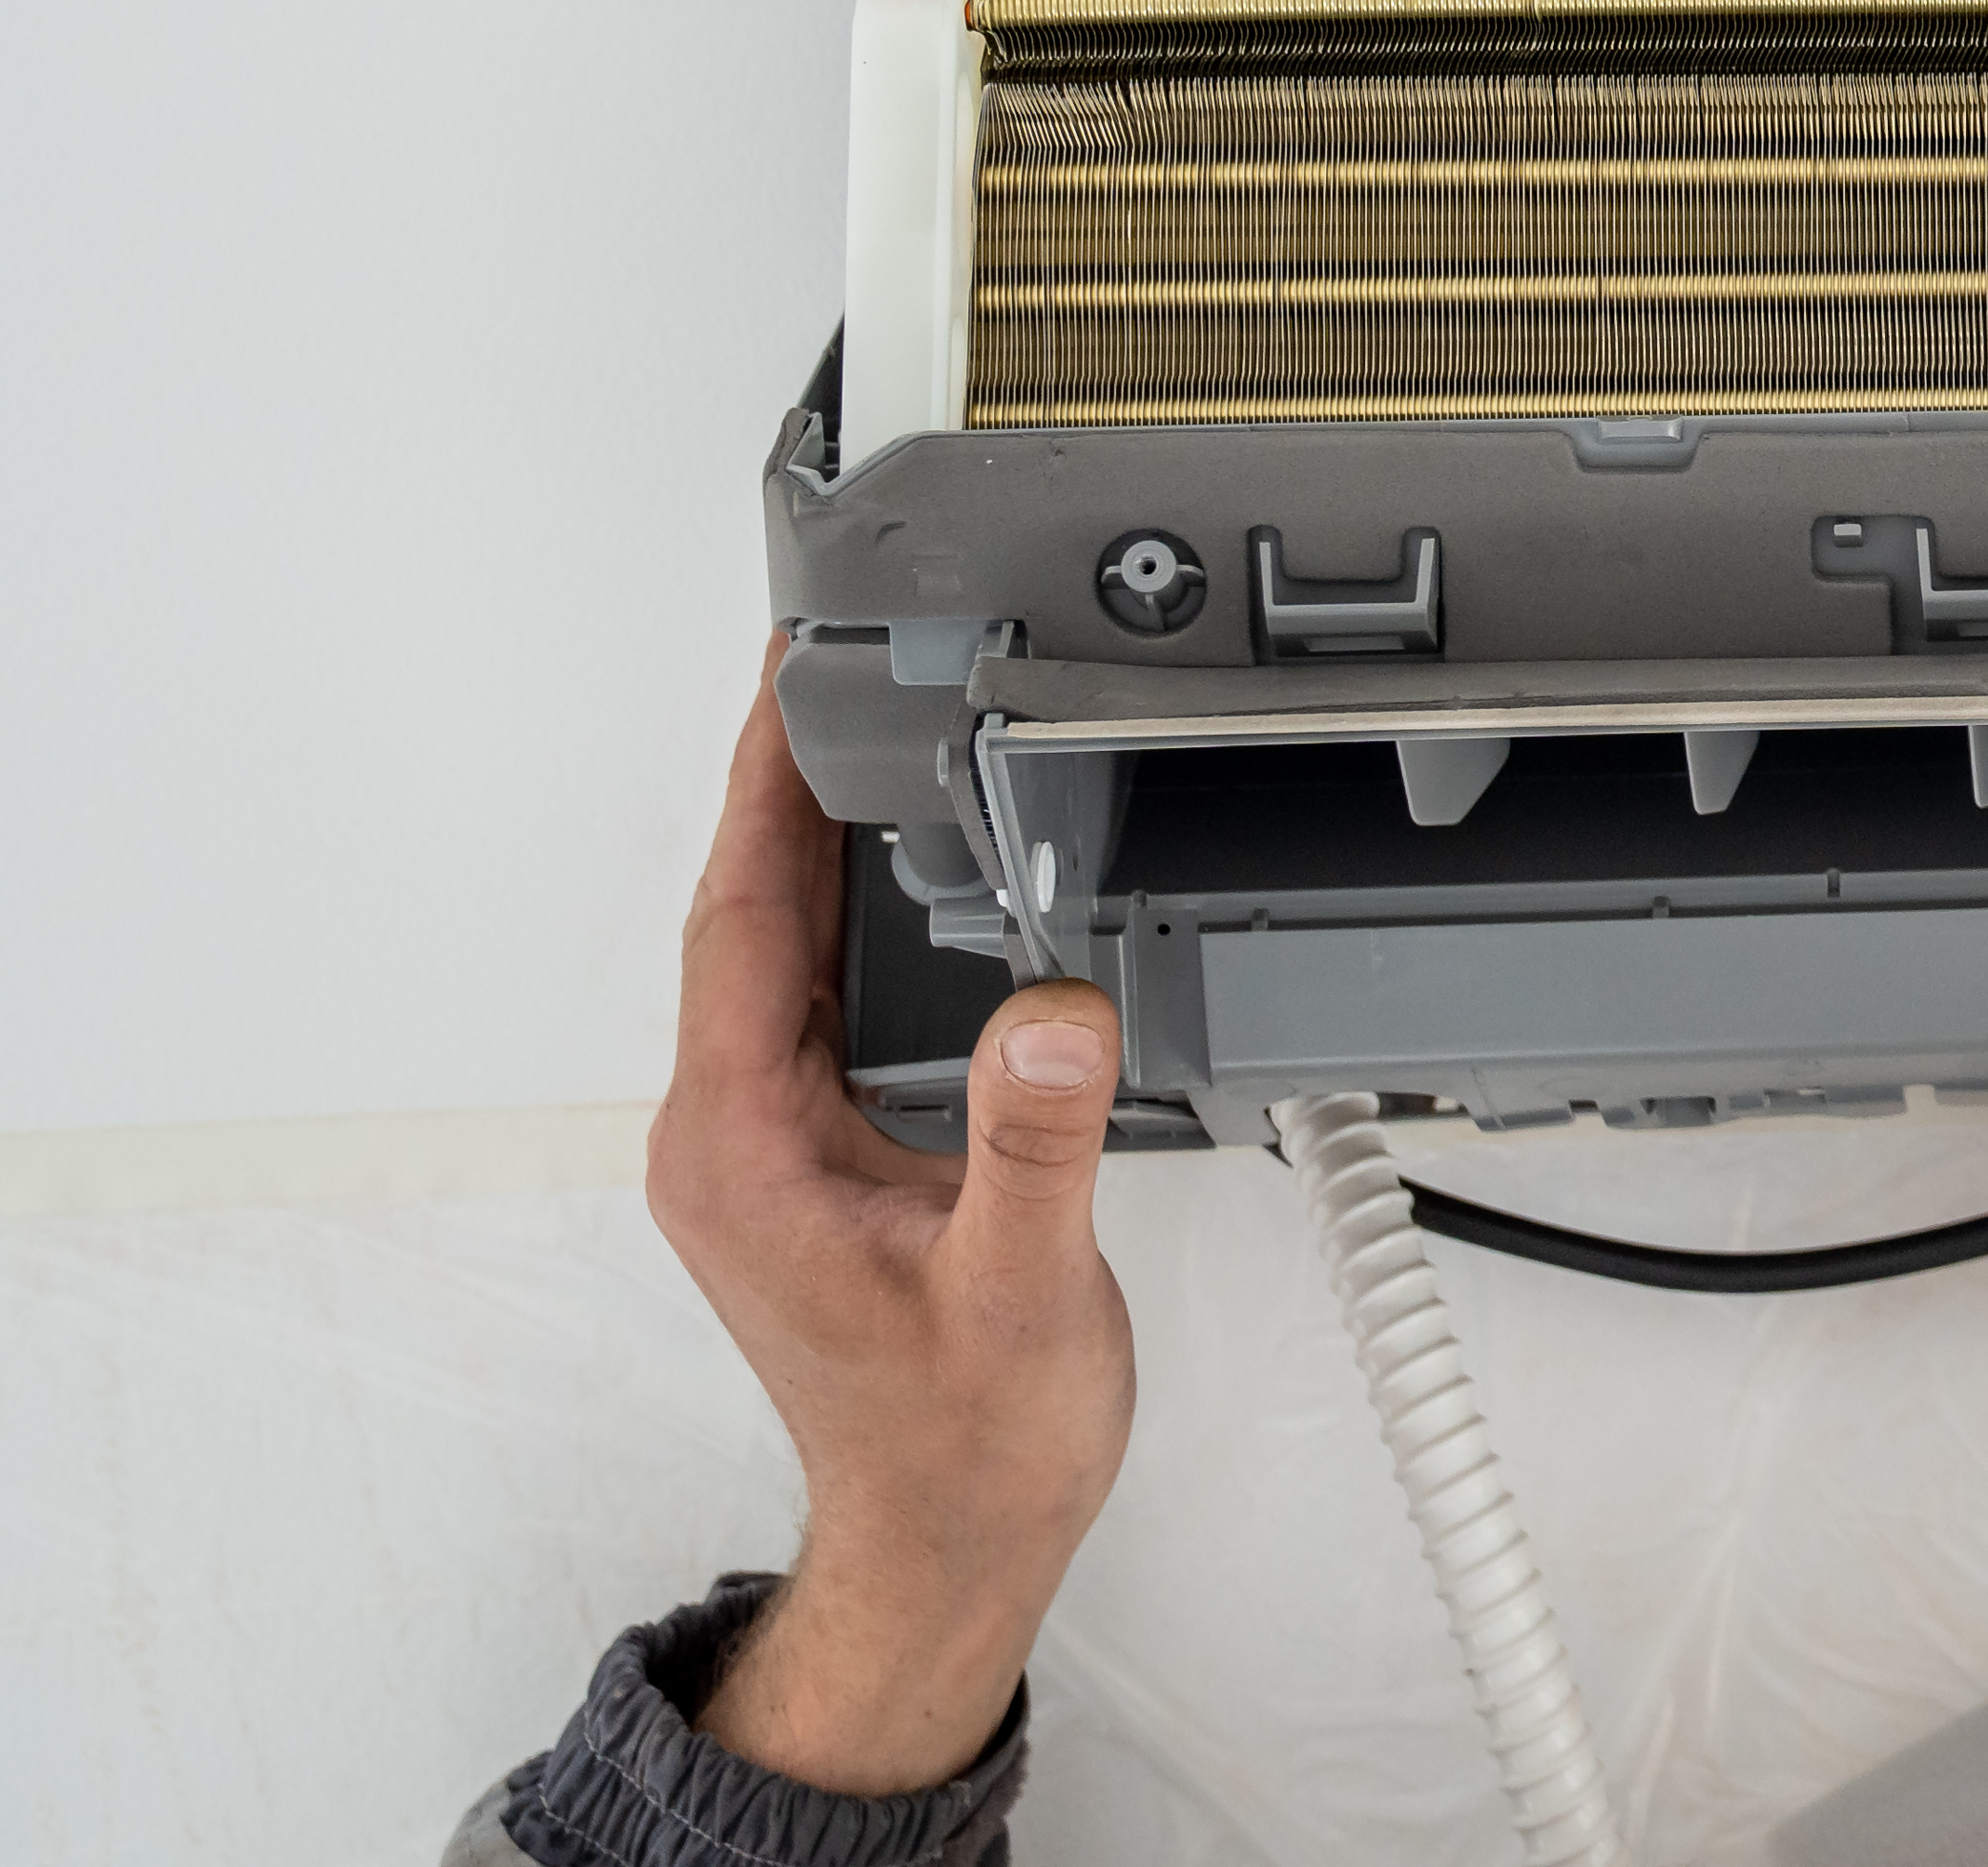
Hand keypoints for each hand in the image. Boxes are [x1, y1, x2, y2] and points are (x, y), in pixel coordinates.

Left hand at [643, 652, 1136, 1793]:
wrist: (947, 1543)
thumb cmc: (967, 1441)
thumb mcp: (1022, 1286)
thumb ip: (1035, 1142)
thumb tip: (1048, 1011)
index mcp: (744, 1146)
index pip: (740, 917)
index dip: (765, 782)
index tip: (794, 671)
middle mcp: (727, 1138)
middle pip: (742, 912)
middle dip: (788, 779)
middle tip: (843, 656)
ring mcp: (757, 1150)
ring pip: (769, 953)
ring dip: (816, 840)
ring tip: (873, 729)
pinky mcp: (803, 1161)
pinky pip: (804, 999)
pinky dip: (844, 913)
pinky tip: (903, 876)